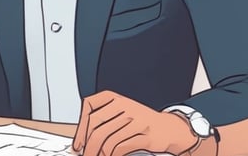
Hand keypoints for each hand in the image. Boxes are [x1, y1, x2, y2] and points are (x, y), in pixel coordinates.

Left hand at [72, 91, 196, 155]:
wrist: (169, 128)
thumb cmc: (140, 121)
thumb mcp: (121, 111)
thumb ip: (103, 118)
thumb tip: (82, 136)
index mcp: (115, 97)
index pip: (89, 105)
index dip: (80, 126)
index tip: (77, 143)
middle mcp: (124, 105)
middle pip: (96, 125)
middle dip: (87, 144)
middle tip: (84, 154)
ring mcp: (135, 119)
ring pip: (107, 139)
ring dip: (98, 153)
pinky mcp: (144, 134)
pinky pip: (120, 147)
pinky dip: (111, 155)